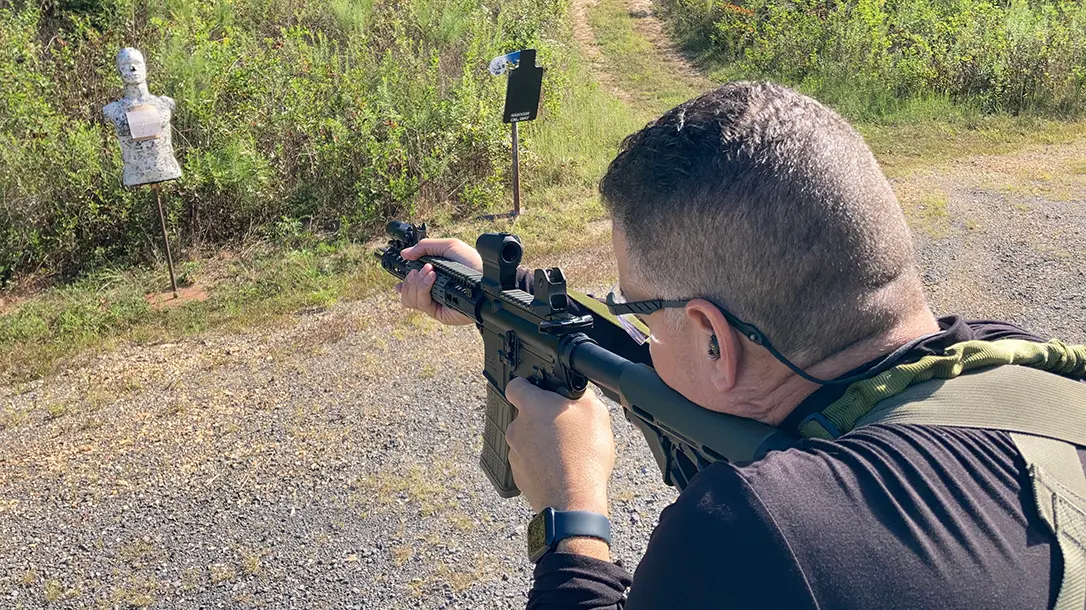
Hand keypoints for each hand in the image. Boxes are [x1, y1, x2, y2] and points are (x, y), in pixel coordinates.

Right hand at [395, 238, 481, 325]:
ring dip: (414, 283)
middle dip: (408, 279)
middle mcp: (431, 292)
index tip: (397, 271)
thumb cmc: (472, 263)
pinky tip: (432, 278)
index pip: (410, 284)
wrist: (486, 280)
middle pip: (405, 292)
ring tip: (430, 272)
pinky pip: (420, 303)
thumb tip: (405, 253)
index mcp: (432, 279)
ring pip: (409, 299)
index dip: (402, 280)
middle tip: (421, 269)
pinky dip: (423, 288)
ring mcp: (434, 303)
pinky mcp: (438, 312)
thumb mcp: (448, 246)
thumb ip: (425, 247)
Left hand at [504, 378, 613, 517]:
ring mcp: (515, 453)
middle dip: (544, 419)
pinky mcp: (519, 475)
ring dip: (543, 443)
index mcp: (531, 406)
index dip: (529, 386)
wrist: (573, 498)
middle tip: (568, 428)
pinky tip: (562, 469)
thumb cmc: (583, 454)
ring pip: (529, 441)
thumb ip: (580, 396)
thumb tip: (576, 394)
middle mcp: (516, 427)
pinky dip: (543, 464)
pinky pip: (530, 463)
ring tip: (568, 452)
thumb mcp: (595, 411)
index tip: (542, 392)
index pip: (516, 385)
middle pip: (527, 416)